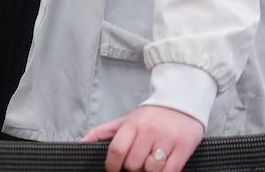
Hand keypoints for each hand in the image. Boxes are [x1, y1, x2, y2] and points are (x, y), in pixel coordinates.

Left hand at [82, 105, 203, 171]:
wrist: (183, 99)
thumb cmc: (152, 115)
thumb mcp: (126, 120)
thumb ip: (102, 132)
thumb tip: (80, 144)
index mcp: (134, 124)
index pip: (117, 150)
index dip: (112, 166)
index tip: (114, 169)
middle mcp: (150, 131)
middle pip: (133, 164)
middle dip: (133, 168)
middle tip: (138, 162)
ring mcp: (167, 139)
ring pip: (150, 170)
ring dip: (149, 170)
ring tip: (151, 162)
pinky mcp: (183, 148)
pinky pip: (169, 171)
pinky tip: (162, 166)